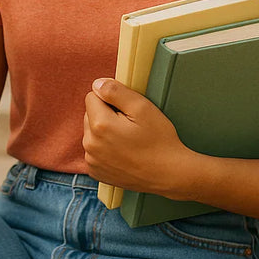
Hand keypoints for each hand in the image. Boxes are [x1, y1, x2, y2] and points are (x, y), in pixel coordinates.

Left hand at [83, 78, 197, 197]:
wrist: (168, 174)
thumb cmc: (159, 141)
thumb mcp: (142, 107)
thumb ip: (116, 91)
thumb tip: (97, 84)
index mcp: (100, 125)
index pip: (92, 96)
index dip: (111, 99)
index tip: (127, 110)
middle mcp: (90, 144)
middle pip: (90, 114)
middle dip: (106, 114)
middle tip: (130, 125)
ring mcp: (92, 160)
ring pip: (91, 132)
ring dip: (105, 131)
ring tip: (128, 140)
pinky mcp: (96, 171)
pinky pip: (94, 150)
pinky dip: (105, 148)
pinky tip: (123, 153)